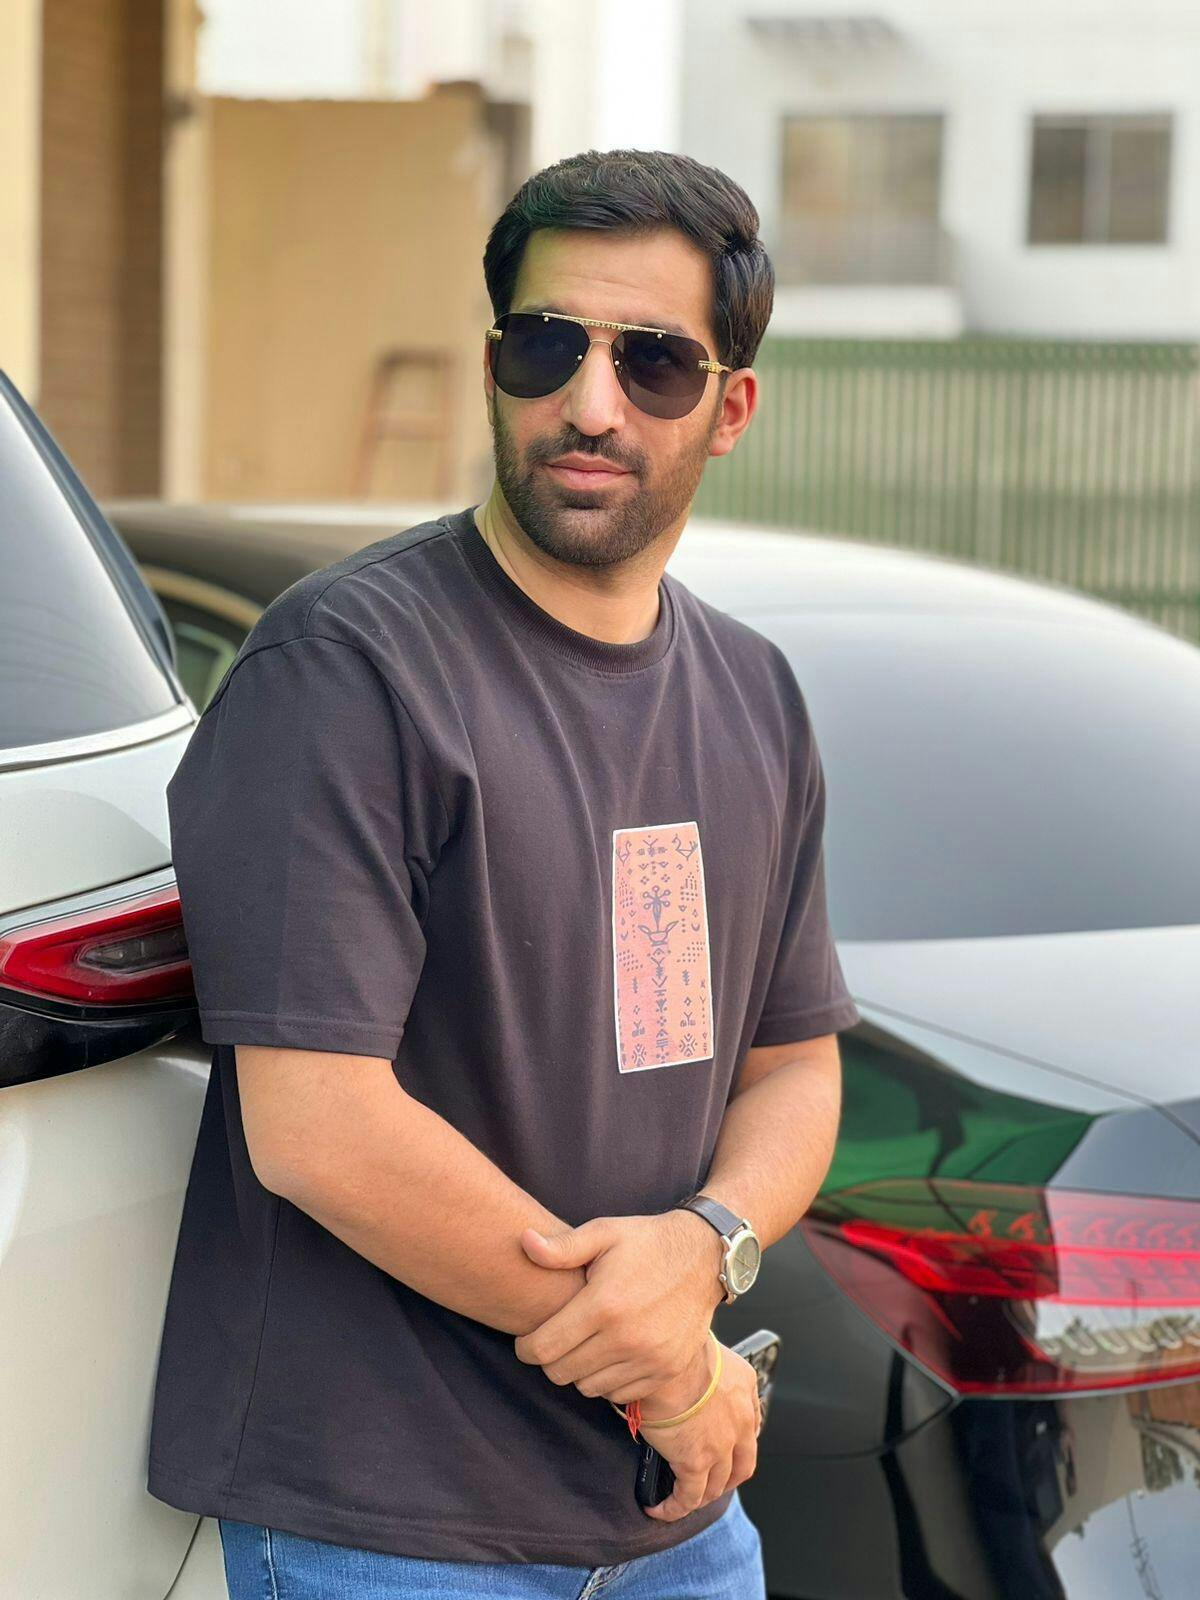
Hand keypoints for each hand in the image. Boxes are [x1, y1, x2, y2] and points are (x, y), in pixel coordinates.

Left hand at [513, 1211, 725, 1401]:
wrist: (704, 1256)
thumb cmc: (647, 1242)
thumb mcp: (604, 1232)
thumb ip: (562, 1247)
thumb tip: (524, 1242)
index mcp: (603, 1305)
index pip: (544, 1347)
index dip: (526, 1348)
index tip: (525, 1342)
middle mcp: (625, 1338)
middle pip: (562, 1373)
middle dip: (549, 1360)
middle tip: (553, 1342)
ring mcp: (649, 1359)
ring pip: (588, 1387)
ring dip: (579, 1371)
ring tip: (582, 1346)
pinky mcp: (666, 1371)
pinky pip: (619, 1394)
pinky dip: (608, 1381)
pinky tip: (609, 1355)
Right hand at [638, 1338, 761, 1522]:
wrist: (666, 1358)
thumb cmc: (677, 1347)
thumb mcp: (706, 1347)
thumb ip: (707, 1368)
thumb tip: (685, 1378)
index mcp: (745, 1387)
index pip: (751, 1425)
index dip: (738, 1443)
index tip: (726, 1449)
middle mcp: (740, 1420)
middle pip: (742, 1465)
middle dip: (726, 1478)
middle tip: (709, 1482)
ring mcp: (721, 1444)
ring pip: (716, 1485)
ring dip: (700, 1495)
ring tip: (681, 1497)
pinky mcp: (695, 1461)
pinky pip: (688, 1497)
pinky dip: (674, 1508)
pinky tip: (659, 1508)